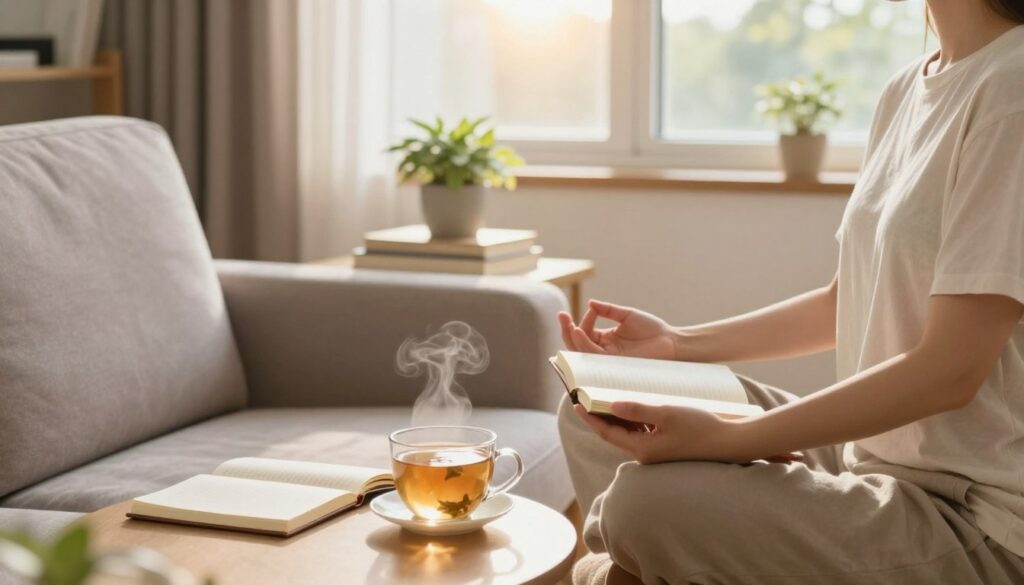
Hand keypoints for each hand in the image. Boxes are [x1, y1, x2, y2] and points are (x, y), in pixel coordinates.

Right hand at [558, 300, 675, 359]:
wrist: (671, 342)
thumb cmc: (653, 329)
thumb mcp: (627, 315)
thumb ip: (609, 310)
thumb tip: (590, 303)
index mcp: (606, 339)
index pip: (585, 331)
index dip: (583, 320)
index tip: (592, 309)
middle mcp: (604, 350)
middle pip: (577, 344)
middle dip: (567, 330)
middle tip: (561, 315)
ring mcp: (608, 358)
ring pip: (582, 352)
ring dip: (573, 338)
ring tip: (570, 325)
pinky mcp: (614, 364)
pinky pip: (594, 356)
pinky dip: (585, 345)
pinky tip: (580, 333)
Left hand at [574, 402, 800, 464]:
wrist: (730, 442)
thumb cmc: (700, 427)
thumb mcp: (666, 413)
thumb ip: (638, 409)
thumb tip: (611, 404)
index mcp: (642, 448)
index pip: (607, 432)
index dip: (590, 417)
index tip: (575, 403)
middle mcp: (645, 454)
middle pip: (614, 433)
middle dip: (600, 415)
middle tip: (585, 396)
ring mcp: (655, 452)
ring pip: (628, 433)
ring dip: (616, 417)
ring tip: (603, 397)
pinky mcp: (665, 448)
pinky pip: (642, 433)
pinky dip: (633, 420)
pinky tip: (631, 405)